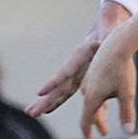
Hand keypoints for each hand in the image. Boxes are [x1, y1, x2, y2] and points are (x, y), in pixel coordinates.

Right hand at [28, 2, 131, 117]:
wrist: (105, 25)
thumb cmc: (107, 30)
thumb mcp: (107, 35)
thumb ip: (102, 39)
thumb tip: (99, 42)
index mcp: (79, 58)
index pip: (63, 73)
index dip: (52, 83)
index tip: (40, 93)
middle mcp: (73, 66)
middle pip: (58, 87)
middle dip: (45, 100)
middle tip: (30, 112)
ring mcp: (75, 72)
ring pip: (60, 92)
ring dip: (48, 103)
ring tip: (32, 113)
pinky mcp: (80, 76)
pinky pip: (69, 92)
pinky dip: (58, 101)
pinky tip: (47, 111)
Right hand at [79, 23, 137, 138]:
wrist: (118, 42)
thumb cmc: (123, 68)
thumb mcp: (127, 93)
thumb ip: (127, 113)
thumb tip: (128, 131)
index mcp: (91, 97)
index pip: (86, 121)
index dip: (87, 134)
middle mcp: (86, 90)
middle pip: (88, 114)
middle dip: (92, 127)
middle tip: (97, 138)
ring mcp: (89, 81)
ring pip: (92, 103)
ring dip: (98, 116)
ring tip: (105, 128)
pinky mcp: (94, 73)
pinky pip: (94, 94)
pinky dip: (99, 104)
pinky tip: (107, 105)